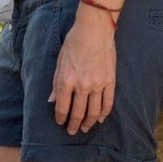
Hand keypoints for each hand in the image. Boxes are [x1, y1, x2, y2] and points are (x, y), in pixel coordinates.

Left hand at [48, 12, 115, 134]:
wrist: (94, 30)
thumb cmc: (73, 42)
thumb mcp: (59, 61)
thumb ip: (56, 83)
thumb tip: (52, 100)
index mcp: (66, 80)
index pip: (62, 107)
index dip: (60, 118)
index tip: (60, 122)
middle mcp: (82, 86)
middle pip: (78, 113)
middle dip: (74, 124)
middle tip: (72, 131)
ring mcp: (98, 85)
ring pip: (94, 112)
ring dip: (88, 122)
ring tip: (85, 128)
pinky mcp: (110, 82)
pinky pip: (108, 103)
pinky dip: (104, 114)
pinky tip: (100, 119)